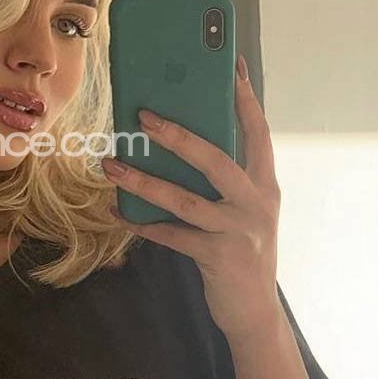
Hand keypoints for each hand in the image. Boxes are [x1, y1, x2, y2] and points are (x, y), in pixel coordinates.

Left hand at [101, 54, 282, 343]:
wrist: (255, 314)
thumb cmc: (243, 255)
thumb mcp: (245, 213)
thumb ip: (226, 183)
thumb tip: (182, 145)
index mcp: (265, 186)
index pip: (258, 132)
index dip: (244, 98)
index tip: (232, 64)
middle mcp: (256, 204)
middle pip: (216, 159)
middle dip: (178, 135)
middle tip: (143, 117)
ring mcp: (239, 232)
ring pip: (185, 200)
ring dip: (144, 181)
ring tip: (112, 166)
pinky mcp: (219, 258)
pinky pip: (173, 236)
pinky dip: (145, 224)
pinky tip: (120, 212)